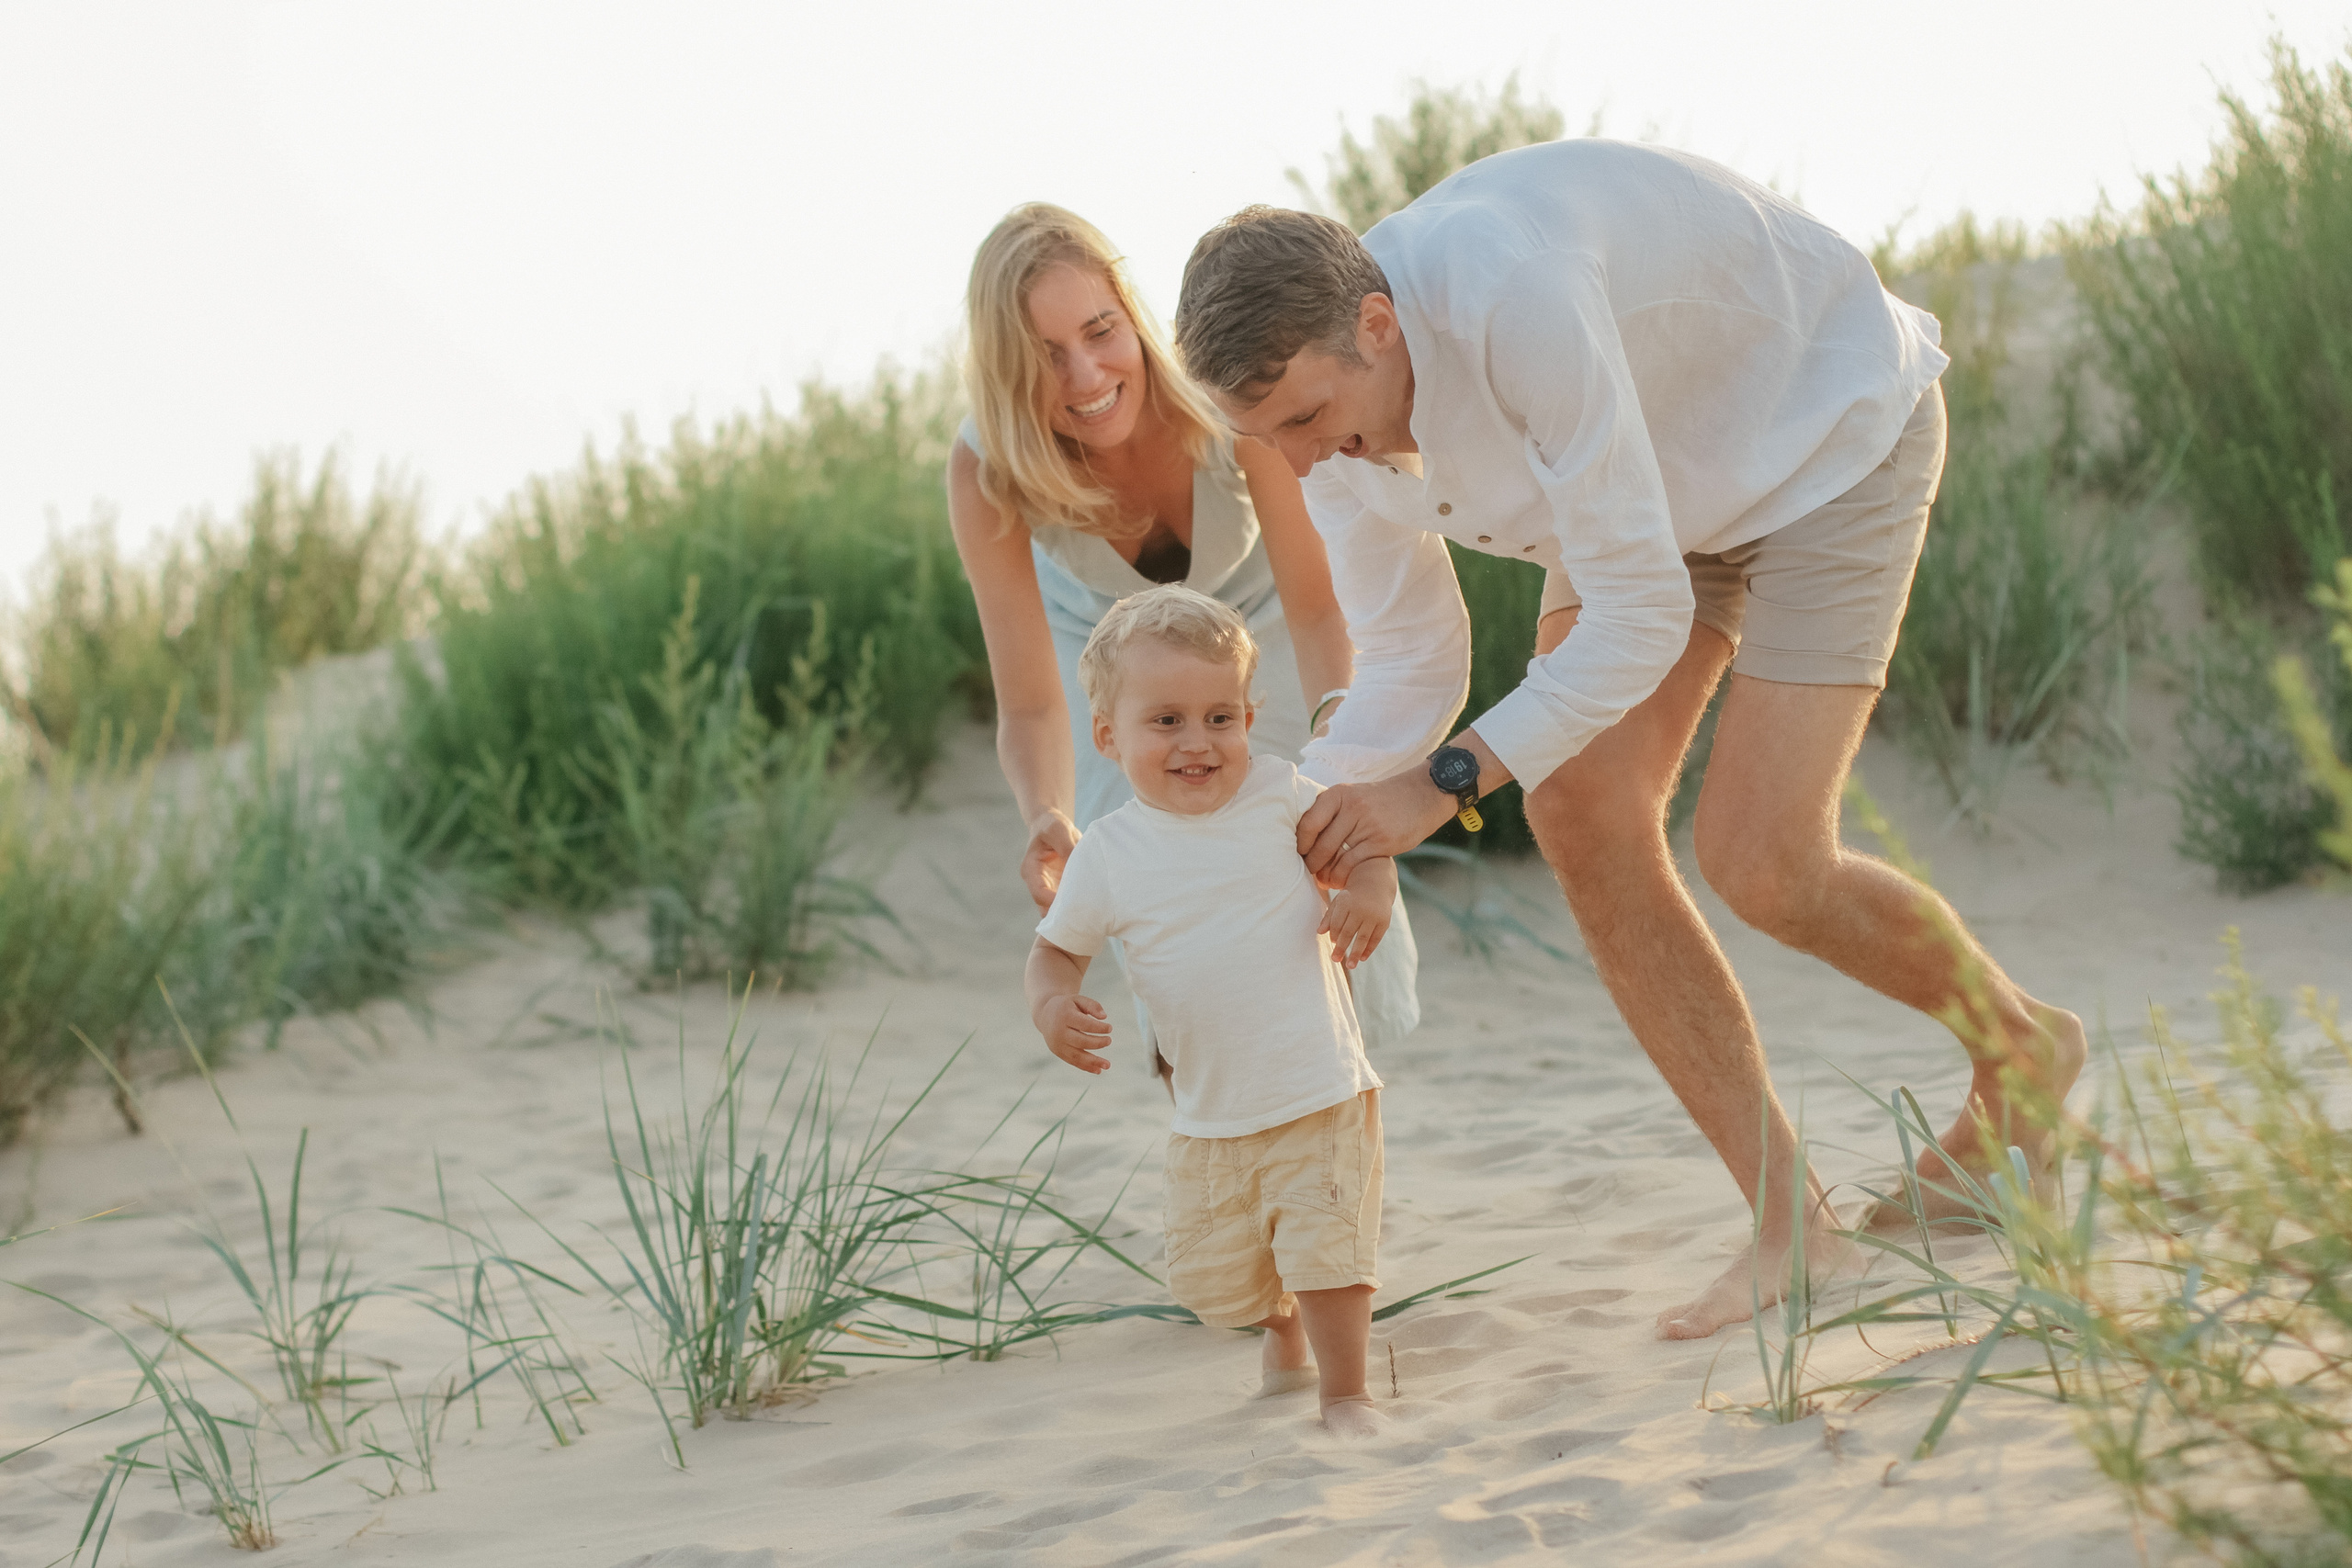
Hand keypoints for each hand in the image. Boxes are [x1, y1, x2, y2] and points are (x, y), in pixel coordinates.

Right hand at [1021, 810, 1079, 913]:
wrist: (1053, 825)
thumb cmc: (1052, 825)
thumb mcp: (1059, 830)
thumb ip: (1066, 848)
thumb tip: (1077, 866)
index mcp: (1030, 870)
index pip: (1038, 892)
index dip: (1053, 901)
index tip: (1072, 904)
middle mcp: (1037, 882)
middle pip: (1046, 907)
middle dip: (1062, 913)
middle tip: (1083, 917)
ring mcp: (1049, 887)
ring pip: (1056, 909)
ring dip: (1070, 913)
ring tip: (1089, 916)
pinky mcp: (1061, 888)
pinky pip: (1066, 903)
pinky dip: (1076, 907)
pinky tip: (1091, 910)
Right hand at [1035, 994, 1111, 1073]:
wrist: (1045, 1014)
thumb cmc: (1067, 1006)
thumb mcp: (1078, 1000)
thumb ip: (1092, 1005)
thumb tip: (1104, 1017)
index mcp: (1065, 1016)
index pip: (1085, 1025)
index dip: (1099, 1028)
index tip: (1110, 1028)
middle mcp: (1059, 1032)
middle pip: (1081, 1041)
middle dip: (1098, 1043)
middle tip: (1109, 1040)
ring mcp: (1057, 1044)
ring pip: (1077, 1056)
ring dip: (1093, 1061)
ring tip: (1107, 1065)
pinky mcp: (1058, 1052)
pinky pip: (1073, 1062)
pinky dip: (1086, 1067)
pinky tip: (1098, 1070)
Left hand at [1297, 770, 1456, 885]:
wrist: (1421, 796)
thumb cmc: (1380, 800)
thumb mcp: (1354, 795)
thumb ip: (1331, 811)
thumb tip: (1302, 837)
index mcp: (1339, 794)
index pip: (1308, 822)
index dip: (1300, 844)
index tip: (1297, 854)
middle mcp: (1352, 807)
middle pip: (1320, 843)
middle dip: (1311, 863)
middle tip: (1307, 873)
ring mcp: (1368, 825)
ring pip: (1336, 857)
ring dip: (1326, 874)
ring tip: (1323, 881)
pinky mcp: (1381, 843)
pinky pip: (1354, 865)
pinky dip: (1343, 877)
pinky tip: (1341, 881)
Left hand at [1320, 888, 1390, 968]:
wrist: (1375, 884)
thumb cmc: (1352, 897)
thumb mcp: (1339, 902)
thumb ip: (1329, 917)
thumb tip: (1319, 932)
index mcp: (1346, 902)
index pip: (1337, 923)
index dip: (1334, 934)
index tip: (1332, 943)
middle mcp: (1360, 909)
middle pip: (1348, 932)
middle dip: (1341, 947)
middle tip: (1335, 960)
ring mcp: (1373, 916)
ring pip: (1363, 938)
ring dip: (1356, 953)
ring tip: (1350, 966)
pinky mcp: (1384, 921)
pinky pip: (1376, 938)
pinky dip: (1369, 949)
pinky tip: (1362, 958)